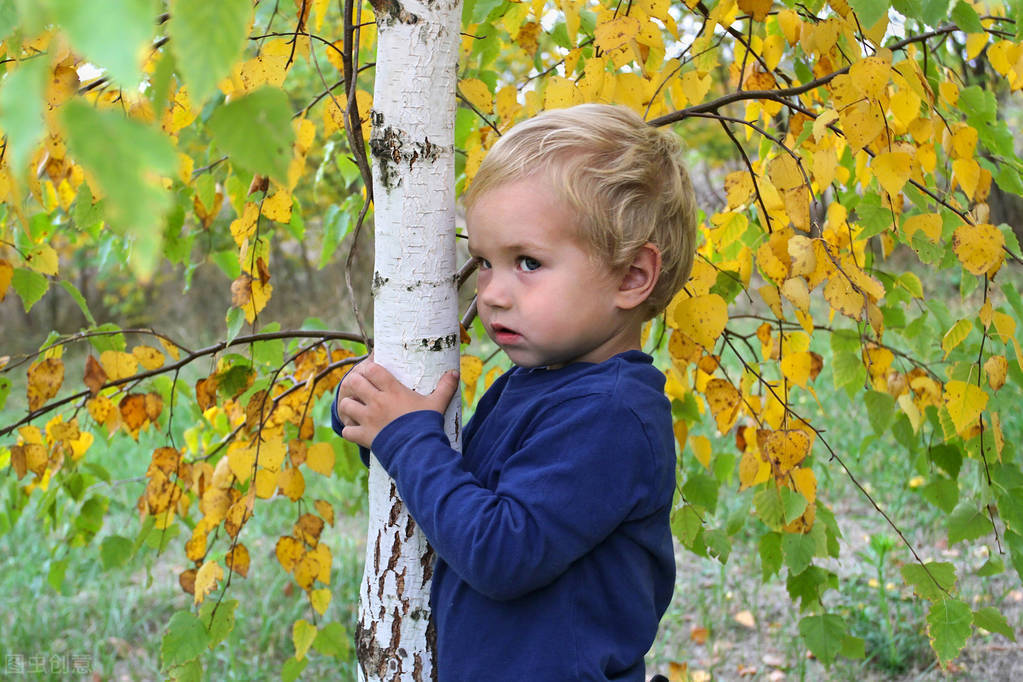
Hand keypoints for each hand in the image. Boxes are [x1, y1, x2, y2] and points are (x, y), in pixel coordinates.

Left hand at [336, 357, 458, 447]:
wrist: (419, 450)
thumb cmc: (427, 425)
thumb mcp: (438, 404)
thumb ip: (445, 387)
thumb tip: (455, 372)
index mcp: (392, 390)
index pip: (373, 369)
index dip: (369, 369)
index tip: (372, 372)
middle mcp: (377, 402)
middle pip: (355, 382)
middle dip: (355, 382)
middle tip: (360, 387)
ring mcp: (368, 419)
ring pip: (346, 405)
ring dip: (349, 405)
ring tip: (355, 407)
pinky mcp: (364, 436)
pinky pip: (347, 431)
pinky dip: (349, 431)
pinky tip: (355, 430)